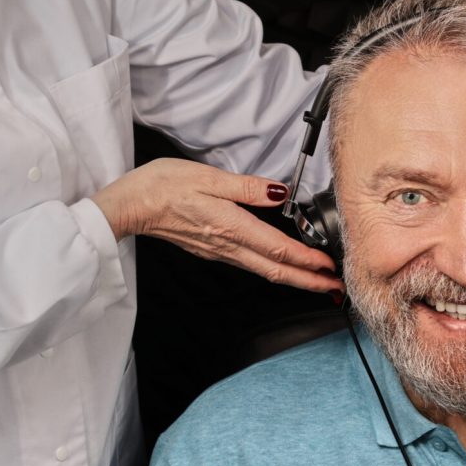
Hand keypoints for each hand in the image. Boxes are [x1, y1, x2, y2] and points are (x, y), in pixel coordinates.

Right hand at [92, 158, 343, 294]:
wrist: (130, 206)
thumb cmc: (162, 187)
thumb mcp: (208, 177)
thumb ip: (246, 187)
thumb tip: (278, 192)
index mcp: (230, 226)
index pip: (277, 249)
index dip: (307, 261)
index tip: (329, 267)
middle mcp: (226, 245)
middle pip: (275, 270)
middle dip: (308, 282)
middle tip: (335, 288)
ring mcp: (218, 251)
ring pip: (263, 270)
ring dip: (293, 277)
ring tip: (315, 279)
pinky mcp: (210, 249)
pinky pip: (249, 264)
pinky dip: (272, 268)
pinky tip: (278, 264)